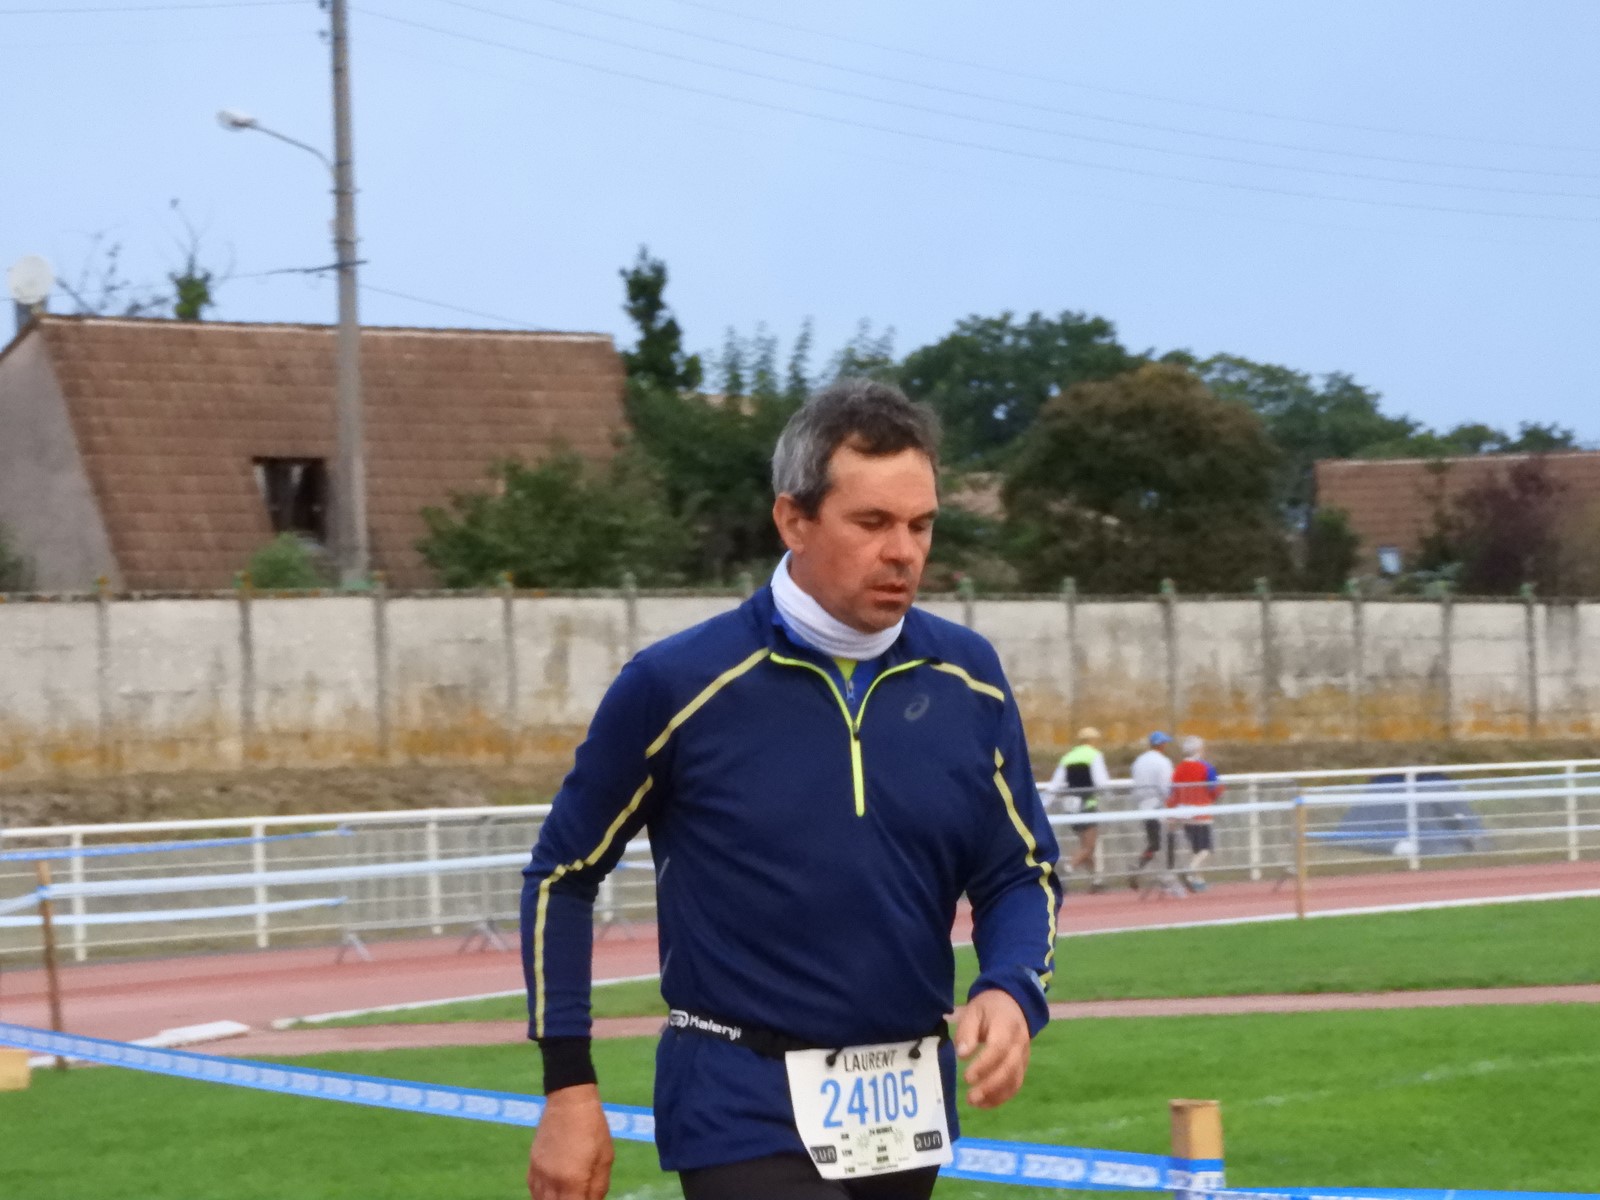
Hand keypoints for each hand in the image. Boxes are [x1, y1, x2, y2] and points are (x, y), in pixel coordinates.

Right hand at [528, 1085, 613, 1199]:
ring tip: (568, 1193)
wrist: (569, 1101)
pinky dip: (543, 1196)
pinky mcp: (531, 1165)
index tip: (586, 1199)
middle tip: (578, 1195)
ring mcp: (538, 1174)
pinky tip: (554, 1192)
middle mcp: (551, 1182)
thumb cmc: (593, 1129)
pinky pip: (534, 1191)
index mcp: (572, 1181)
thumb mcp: (605, 1160)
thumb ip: (597, 1189)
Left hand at [954, 989, 1030, 1108]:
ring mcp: (1024, 1056)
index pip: (999, 1048)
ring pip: (1015, 1081)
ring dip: (996, 1095)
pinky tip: (984, 1103)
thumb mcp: (973, 1010)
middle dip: (990, 1086)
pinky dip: (1002, 1097)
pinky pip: (1016, 1085)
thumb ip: (967, 1031)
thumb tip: (962, 1055)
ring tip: (974, 1103)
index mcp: (1007, 1026)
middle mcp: (1019, 1043)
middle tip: (970, 1097)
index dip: (984, 1065)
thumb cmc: (988, 1008)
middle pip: (1009, 1069)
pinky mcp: (1023, 1066)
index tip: (967, 1077)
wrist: (1012, 1003)